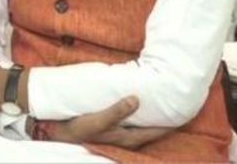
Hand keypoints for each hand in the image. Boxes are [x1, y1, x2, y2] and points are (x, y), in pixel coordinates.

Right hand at [40, 96, 171, 148]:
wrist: (54, 131)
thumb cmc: (76, 128)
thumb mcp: (96, 120)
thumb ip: (116, 111)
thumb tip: (136, 100)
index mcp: (125, 137)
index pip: (153, 133)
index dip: (167, 126)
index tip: (182, 116)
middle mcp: (123, 137)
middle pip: (148, 130)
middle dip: (161, 121)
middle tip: (174, 108)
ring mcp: (115, 132)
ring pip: (138, 125)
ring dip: (148, 116)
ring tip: (158, 104)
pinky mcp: (107, 126)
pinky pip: (127, 120)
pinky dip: (134, 113)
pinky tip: (134, 103)